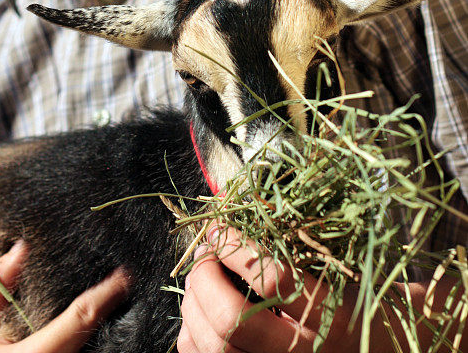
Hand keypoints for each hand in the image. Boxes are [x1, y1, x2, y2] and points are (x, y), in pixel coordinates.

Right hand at [0, 240, 130, 352]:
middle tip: (124, 277)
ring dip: (99, 320)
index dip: (106, 294)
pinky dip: (84, 333)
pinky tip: (92, 316)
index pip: (81, 318)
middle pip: (90, 331)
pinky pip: (77, 350)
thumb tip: (22, 248)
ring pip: (86, 345)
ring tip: (113, 292)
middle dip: (107, 303)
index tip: (124, 274)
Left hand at [178, 225, 357, 352]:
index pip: (271, 278)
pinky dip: (192, 333)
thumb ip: (299, 249)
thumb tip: (241, 211)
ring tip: (199, 277)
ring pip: (216, 347)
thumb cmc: (356, 305)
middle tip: (204, 253)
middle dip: (206, 278)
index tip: (220, 227)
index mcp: (331, 315)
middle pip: (233, 320)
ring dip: (194, 303)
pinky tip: (200, 310)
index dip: (235, 247)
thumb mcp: (342, 273)